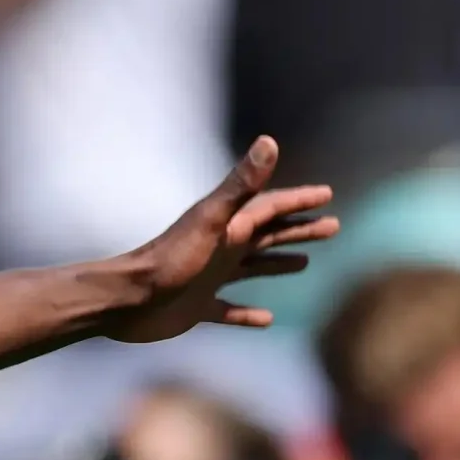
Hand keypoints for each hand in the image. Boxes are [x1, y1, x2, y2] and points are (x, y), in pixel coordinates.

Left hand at [105, 137, 337, 343]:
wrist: (126, 300)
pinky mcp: (197, 307)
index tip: (327, 194)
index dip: (299, 200)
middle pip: (268, 235)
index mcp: (228, 227)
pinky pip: (229, 309)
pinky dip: (247, 313)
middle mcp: (221, 249)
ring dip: (278, 263)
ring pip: (252, 267)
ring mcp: (209, 278)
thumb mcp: (212, 220)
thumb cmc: (170, 260)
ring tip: (305, 263)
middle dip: (299, 229)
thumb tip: (269, 140)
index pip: (271, 207)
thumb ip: (241, 185)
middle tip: (333, 226)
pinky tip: (267, 319)